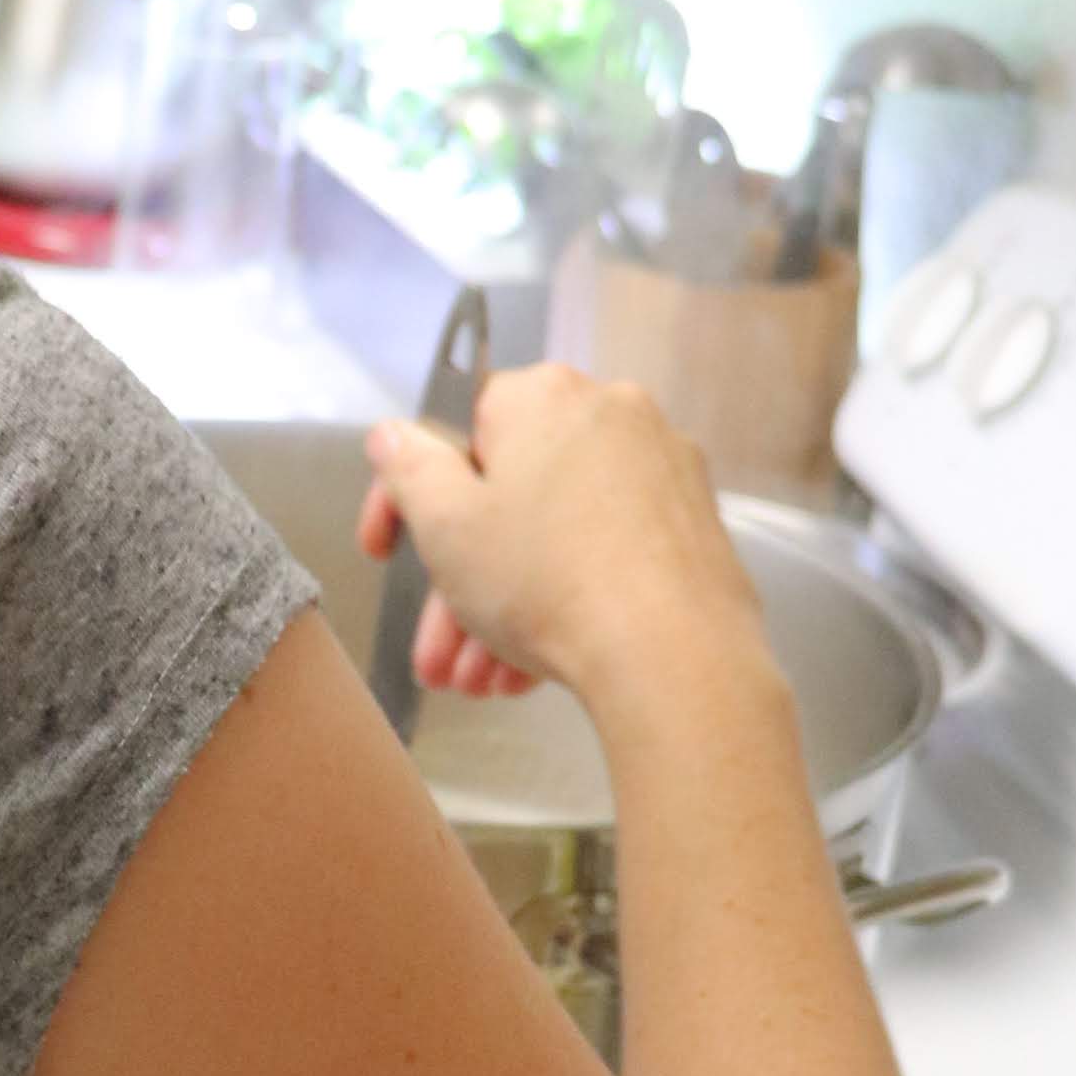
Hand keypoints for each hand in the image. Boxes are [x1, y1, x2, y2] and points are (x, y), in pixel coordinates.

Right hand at [357, 365, 781, 726]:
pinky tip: (533, 668)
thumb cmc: (551, 583)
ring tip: (481, 680)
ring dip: (505, 606)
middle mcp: (607, 412)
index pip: (452, 429)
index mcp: (541, 396)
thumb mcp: (446, 525)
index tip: (384, 553)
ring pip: (555, 530)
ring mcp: (658, 464)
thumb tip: (394, 434)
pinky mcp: (691, 519)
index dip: (404, 498)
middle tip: (437, 650)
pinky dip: (565, 598)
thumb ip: (408, 467)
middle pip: (506, 492)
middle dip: (459, 581)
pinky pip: (605, 549)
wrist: (674, 655)